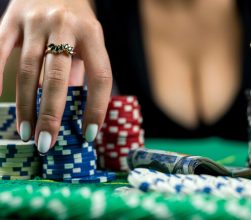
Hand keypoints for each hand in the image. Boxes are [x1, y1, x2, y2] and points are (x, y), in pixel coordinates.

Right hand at [0, 0, 111, 152]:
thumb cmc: (75, 20)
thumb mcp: (89, 41)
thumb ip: (83, 72)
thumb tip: (78, 113)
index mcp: (92, 34)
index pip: (100, 76)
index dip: (97, 108)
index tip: (88, 134)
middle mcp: (65, 26)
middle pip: (58, 77)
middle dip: (52, 115)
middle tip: (47, 143)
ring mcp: (36, 22)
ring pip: (28, 70)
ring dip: (26, 106)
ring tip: (26, 132)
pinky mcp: (11, 18)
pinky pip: (0, 51)